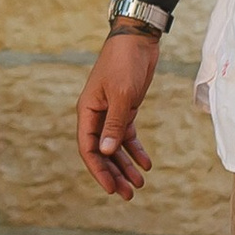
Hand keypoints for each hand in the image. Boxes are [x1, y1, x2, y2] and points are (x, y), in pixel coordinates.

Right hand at [76, 32, 161, 200]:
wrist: (138, 39)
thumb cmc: (125, 63)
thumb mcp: (122, 95)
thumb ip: (115, 124)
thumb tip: (107, 153)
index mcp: (87, 112)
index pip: (88, 148)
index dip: (98, 170)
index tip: (110, 188)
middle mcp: (96, 115)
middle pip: (102, 152)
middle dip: (114, 174)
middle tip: (127, 195)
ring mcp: (111, 113)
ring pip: (116, 147)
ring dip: (126, 166)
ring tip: (139, 185)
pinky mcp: (126, 109)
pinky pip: (128, 135)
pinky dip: (136, 150)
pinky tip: (146, 164)